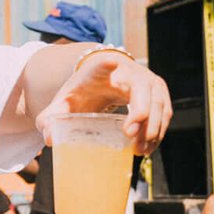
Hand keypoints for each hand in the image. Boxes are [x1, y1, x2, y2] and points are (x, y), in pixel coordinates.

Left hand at [36, 51, 172, 154]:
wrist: (102, 80)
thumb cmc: (82, 93)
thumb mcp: (64, 103)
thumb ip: (51, 118)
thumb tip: (49, 139)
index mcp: (100, 70)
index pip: (104, 64)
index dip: (108, 64)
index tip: (111, 62)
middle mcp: (129, 71)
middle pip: (142, 88)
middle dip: (141, 112)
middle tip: (130, 137)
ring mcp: (148, 80)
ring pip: (158, 104)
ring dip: (152, 128)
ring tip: (138, 151)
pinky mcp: (159, 93)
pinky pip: (164, 113)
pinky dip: (158, 131)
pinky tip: (146, 148)